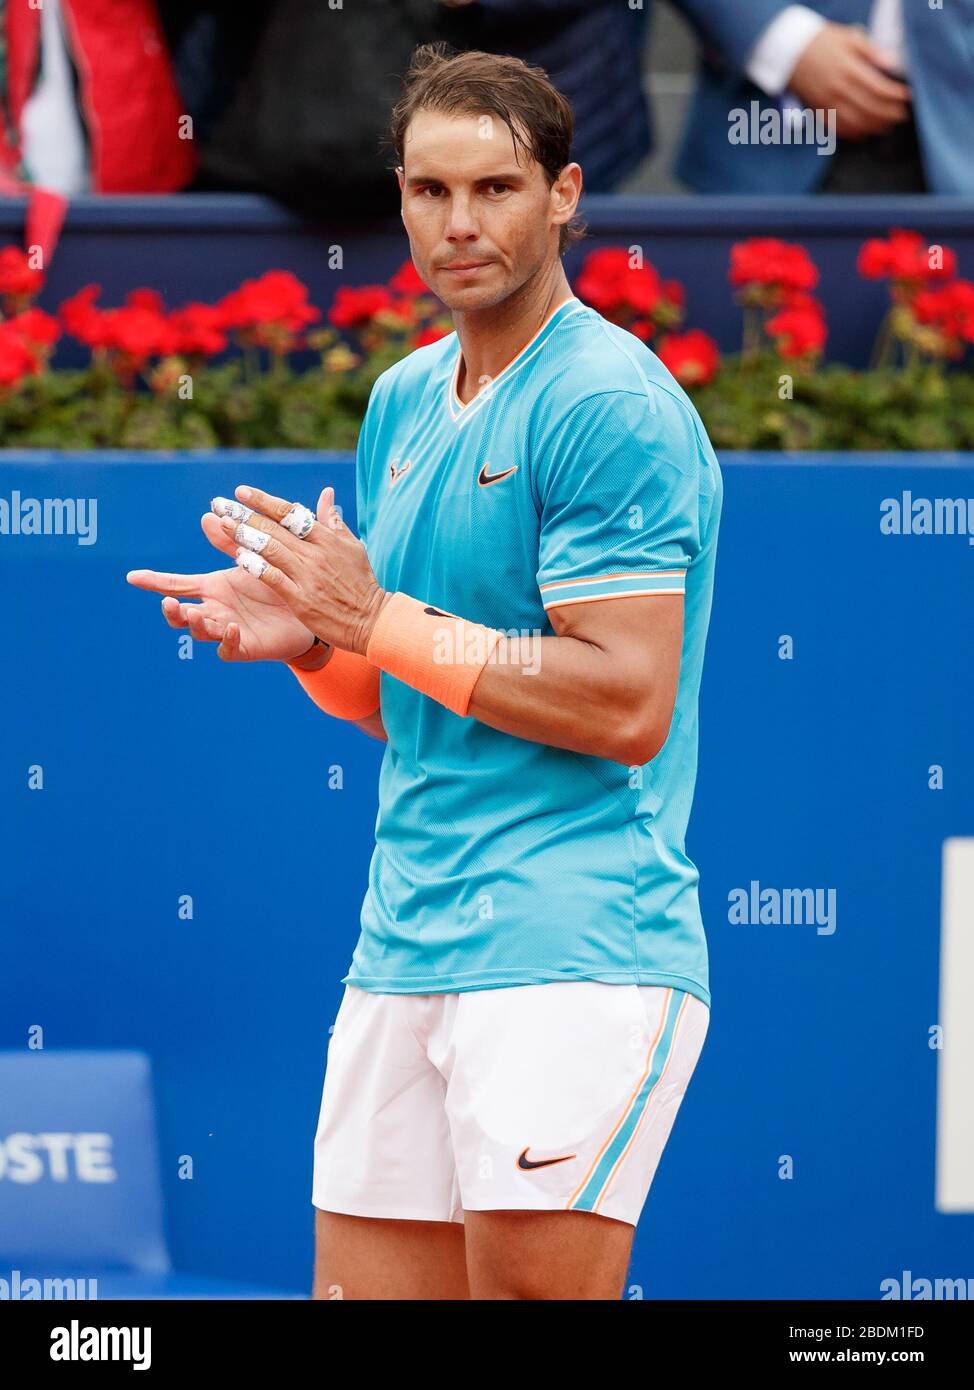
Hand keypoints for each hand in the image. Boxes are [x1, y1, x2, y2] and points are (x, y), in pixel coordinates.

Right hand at [126, 506, 315, 662]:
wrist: (306, 610)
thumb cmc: (275, 583)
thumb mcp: (252, 559)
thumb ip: (230, 541)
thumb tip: (209, 515)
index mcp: (211, 588)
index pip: (176, 584)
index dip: (154, 581)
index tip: (132, 577)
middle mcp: (214, 610)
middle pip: (181, 614)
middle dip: (172, 610)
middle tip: (169, 603)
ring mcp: (226, 631)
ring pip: (201, 632)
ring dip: (195, 624)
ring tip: (194, 614)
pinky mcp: (245, 647)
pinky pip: (229, 649)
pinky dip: (228, 640)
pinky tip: (232, 628)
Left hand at [216, 483, 390, 656]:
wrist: (372, 620)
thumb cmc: (362, 584)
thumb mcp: (353, 547)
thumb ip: (334, 521)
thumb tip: (327, 494)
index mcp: (326, 538)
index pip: (289, 513)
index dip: (263, 500)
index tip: (241, 491)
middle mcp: (315, 553)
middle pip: (274, 528)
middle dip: (244, 514)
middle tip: (219, 504)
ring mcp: (307, 576)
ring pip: (270, 549)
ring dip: (243, 535)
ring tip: (221, 524)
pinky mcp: (301, 599)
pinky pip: (273, 578)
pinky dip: (255, 566)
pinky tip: (237, 557)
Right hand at [788, 22, 910, 140]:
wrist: (789, 51)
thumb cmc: (821, 41)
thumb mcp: (850, 38)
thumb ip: (872, 52)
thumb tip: (893, 64)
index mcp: (849, 70)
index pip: (879, 89)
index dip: (896, 95)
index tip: (908, 96)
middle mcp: (839, 90)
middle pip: (871, 109)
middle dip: (890, 114)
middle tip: (902, 115)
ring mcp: (828, 103)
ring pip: (856, 123)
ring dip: (874, 127)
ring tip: (888, 126)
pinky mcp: (818, 111)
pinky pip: (838, 128)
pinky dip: (853, 134)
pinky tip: (864, 133)